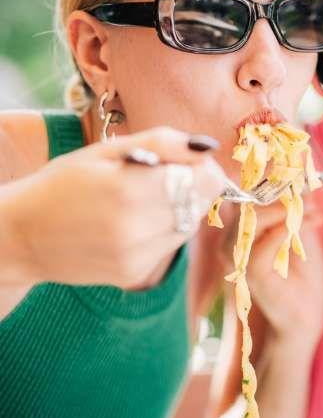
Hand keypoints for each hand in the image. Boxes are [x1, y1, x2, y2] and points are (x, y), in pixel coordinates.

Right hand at [0, 126, 223, 288]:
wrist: (20, 236)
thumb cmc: (62, 184)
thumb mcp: (105, 151)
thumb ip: (161, 143)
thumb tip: (206, 148)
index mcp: (130, 190)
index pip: (207, 180)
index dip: (202, 167)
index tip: (182, 162)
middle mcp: (137, 228)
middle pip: (201, 202)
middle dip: (191, 186)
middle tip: (158, 178)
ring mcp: (137, 256)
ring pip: (189, 225)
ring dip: (179, 209)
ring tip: (141, 199)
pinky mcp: (135, 274)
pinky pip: (169, 245)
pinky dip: (162, 230)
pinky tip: (131, 223)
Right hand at [213, 187, 322, 349]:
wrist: (307, 315)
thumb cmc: (303, 274)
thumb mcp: (302, 231)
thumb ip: (298, 205)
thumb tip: (303, 171)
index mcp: (241, 226)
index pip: (241, 191)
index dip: (261, 175)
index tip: (289, 163)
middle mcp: (232, 241)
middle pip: (239, 203)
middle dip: (274, 190)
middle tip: (304, 187)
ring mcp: (238, 260)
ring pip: (245, 224)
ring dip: (281, 210)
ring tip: (309, 207)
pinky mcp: (250, 278)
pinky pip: (258, 250)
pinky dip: (282, 232)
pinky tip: (305, 224)